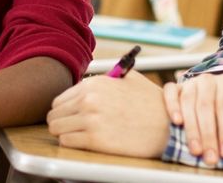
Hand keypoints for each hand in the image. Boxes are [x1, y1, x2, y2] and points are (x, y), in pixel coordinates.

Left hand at [47, 72, 169, 158]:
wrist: (167, 127)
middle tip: (72, 127)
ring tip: (78, 135)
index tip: (71, 116)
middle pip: (54, 114)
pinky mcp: (95, 139)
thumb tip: (86, 83)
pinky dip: (72, 143)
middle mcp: (89, 99)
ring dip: (64, 132)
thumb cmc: (150, 103)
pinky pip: (66, 142)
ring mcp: (91, 119)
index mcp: (95, 83)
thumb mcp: (129, 80)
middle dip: (62, 121)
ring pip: (56, 128)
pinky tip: (85, 141)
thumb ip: (105, 79)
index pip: (60, 99)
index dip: (65, 110)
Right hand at [163, 72, 222, 164]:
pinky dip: (172, 106)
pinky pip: (170, 93)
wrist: (218, 89)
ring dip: (191, 129)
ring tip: (196, 150)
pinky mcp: (175, 87)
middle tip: (211, 158)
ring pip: (188, 103)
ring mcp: (190, 83)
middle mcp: (207, 80)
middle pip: (205, 107)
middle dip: (208, 136)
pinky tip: (177, 122)